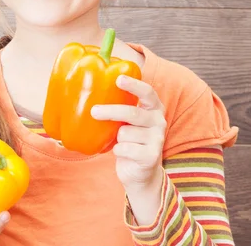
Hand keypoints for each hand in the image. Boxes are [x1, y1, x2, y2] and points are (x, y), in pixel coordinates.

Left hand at [91, 75, 166, 190]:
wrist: (141, 172)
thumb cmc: (130, 139)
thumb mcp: (127, 121)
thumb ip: (120, 107)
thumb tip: (91, 92)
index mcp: (154, 108)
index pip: (147, 92)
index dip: (134, 85)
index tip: (118, 79)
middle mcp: (159, 121)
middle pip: (133, 113)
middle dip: (112, 111)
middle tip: (94, 111)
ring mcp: (157, 139)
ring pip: (125, 133)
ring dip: (116, 138)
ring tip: (122, 141)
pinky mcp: (151, 156)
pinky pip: (124, 148)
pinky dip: (117, 150)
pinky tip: (123, 153)